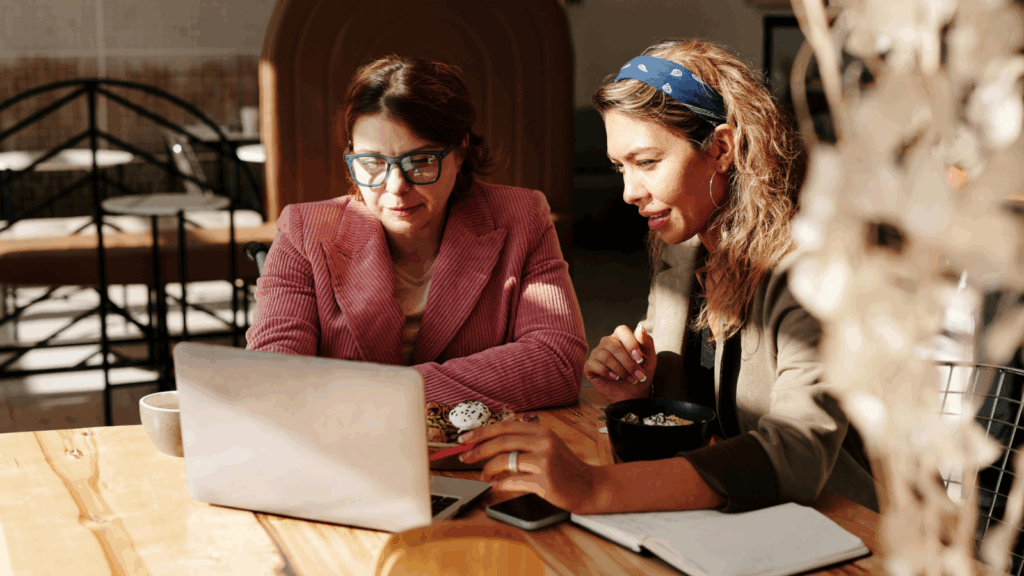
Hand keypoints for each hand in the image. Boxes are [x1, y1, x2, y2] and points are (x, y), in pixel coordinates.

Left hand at [457, 420, 600, 512]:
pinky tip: (497, 485)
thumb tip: (488, 444)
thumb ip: (523, 442)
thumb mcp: (546, 446)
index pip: (505, 426)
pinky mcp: (545, 480)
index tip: (465, 438)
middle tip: (465, 457)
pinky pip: (514, 481)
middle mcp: (544, 442)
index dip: (482, 432)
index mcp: (541, 431)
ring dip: (488, 469)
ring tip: (483, 475)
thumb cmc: (564, 467)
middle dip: (479, 449)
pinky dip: (501, 484)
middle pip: (502, 441)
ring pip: (505, 460)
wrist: (589, 486)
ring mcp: (545, 460)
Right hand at [584, 323, 655, 402]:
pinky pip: (594, 364)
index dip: (631, 343)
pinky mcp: (589, 366)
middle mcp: (607, 342)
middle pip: (614, 345)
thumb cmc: (641, 374)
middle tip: (638, 375)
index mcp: (620, 337)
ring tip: (629, 379)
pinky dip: (607, 372)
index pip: (622, 330)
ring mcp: (597, 353)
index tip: (640, 359)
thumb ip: (647, 342)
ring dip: (620, 370)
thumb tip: (640, 327)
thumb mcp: (650, 358)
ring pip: (605, 355)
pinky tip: (615, 378)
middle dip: (628, 363)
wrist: (634, 394)